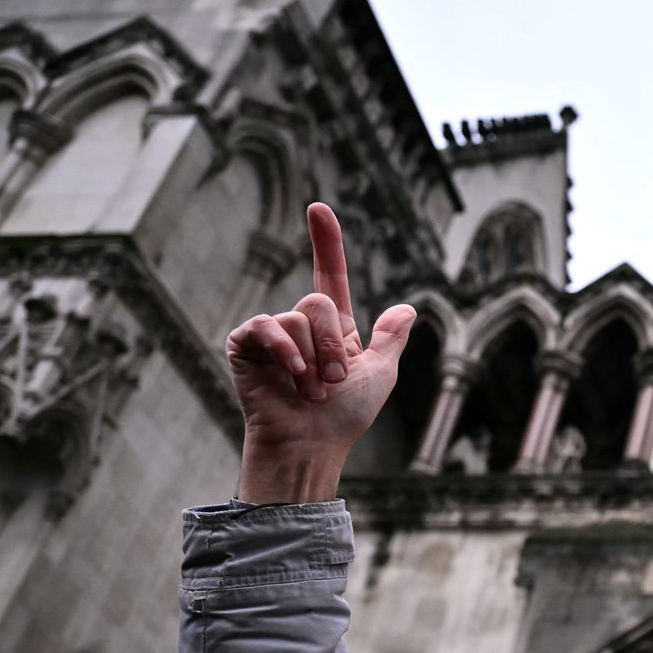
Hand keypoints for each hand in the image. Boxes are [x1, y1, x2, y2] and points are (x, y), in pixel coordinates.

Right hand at [225, 203, 415, 502]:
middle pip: (318, 300)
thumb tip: (407, 308)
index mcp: (334, 328)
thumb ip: (390, 340)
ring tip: (312, 390)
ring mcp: (272, 335)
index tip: (319, 208)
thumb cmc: (345, 418)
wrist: (313, 445)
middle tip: (334, 381)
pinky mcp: (245, 345)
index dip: (326, 242)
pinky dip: (286, 351)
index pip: (329, 275)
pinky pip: (266, 327)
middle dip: (335, 343)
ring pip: (297, 316)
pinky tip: (293, 377)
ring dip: (314, 358)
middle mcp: (302, 326)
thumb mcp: (380, 375)